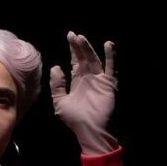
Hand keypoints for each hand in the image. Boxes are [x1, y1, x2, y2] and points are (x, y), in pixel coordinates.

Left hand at [50, 32, 118, 153]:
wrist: (90, 130)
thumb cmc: (75, 119)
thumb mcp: (60, 102)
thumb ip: (57, 85)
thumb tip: (56, 67)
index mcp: (78, 81)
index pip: (75, 61)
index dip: (72, 50)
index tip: (70, 37)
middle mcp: (89, 78)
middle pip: (83, 58)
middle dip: (78, 47)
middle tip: (73, 35)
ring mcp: (99, 80)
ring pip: (94, 60)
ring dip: (88, 49)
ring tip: (82, 38)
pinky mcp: (108, 83)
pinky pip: (110, 67)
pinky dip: (111, 56)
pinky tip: (108, 45)